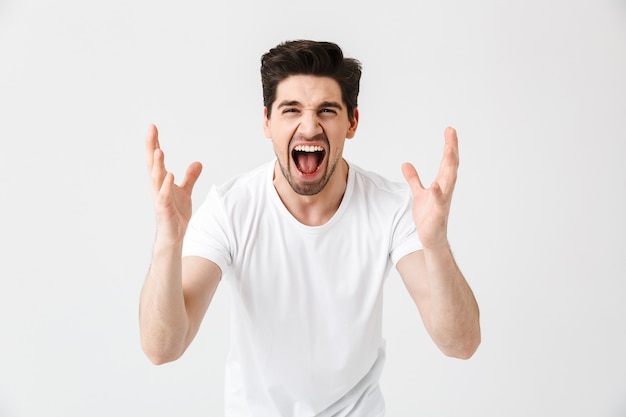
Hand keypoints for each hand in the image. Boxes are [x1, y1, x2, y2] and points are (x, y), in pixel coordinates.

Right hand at [145, 124, 202, 244]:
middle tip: (150, 129)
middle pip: (152, 163)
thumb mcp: (186, 192)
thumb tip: (198, 163)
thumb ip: (190, 177)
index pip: (156, 159)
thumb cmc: (176, 214)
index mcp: (161, 181)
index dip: (154, 143)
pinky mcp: (164, 209)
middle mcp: (157, 187)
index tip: (153, 127)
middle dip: (151, 146)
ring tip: (159, 150)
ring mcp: (159, 197)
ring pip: (156, 178)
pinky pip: (164, 196)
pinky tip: (169, 175)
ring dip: (157, 164)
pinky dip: (166, 186)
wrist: (174, 236)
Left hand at [402, 127, 458, 250]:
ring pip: (449, 180)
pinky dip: (437, 193)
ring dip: (450, 165)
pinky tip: (435, 185)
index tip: (450, 130)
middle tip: (452, 133)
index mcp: (442, 183)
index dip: (449, 145)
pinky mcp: (438, 213)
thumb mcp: (418, 193)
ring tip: (449, 150)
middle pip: (450, 166)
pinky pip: (439, 202)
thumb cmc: (428, 216)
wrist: (431, 238)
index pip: (447, 161)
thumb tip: (406, 164)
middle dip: (452, 149)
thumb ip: (414, 179)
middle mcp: (445, 189)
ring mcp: (443, 200)